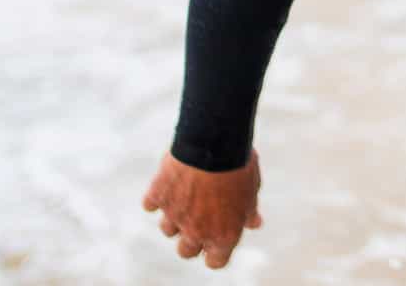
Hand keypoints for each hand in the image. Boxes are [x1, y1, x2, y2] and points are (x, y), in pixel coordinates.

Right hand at [142, 149, 263, 268]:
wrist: (214, 144)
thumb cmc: (239, 168)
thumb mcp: (251, 191)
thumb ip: (249, 212)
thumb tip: (254, 224)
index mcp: (223, 235)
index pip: (215, 262)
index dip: (215, 253)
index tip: (216, 241)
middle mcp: (196, 231)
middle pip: (186, 251)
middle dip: (191, 239)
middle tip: (198, 219)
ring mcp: (174, 215)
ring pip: (167, 229)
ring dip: (175, 217)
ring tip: (186, 196)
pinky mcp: (158, 196)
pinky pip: (150, 204)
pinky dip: (157, 197)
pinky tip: (169, 184)